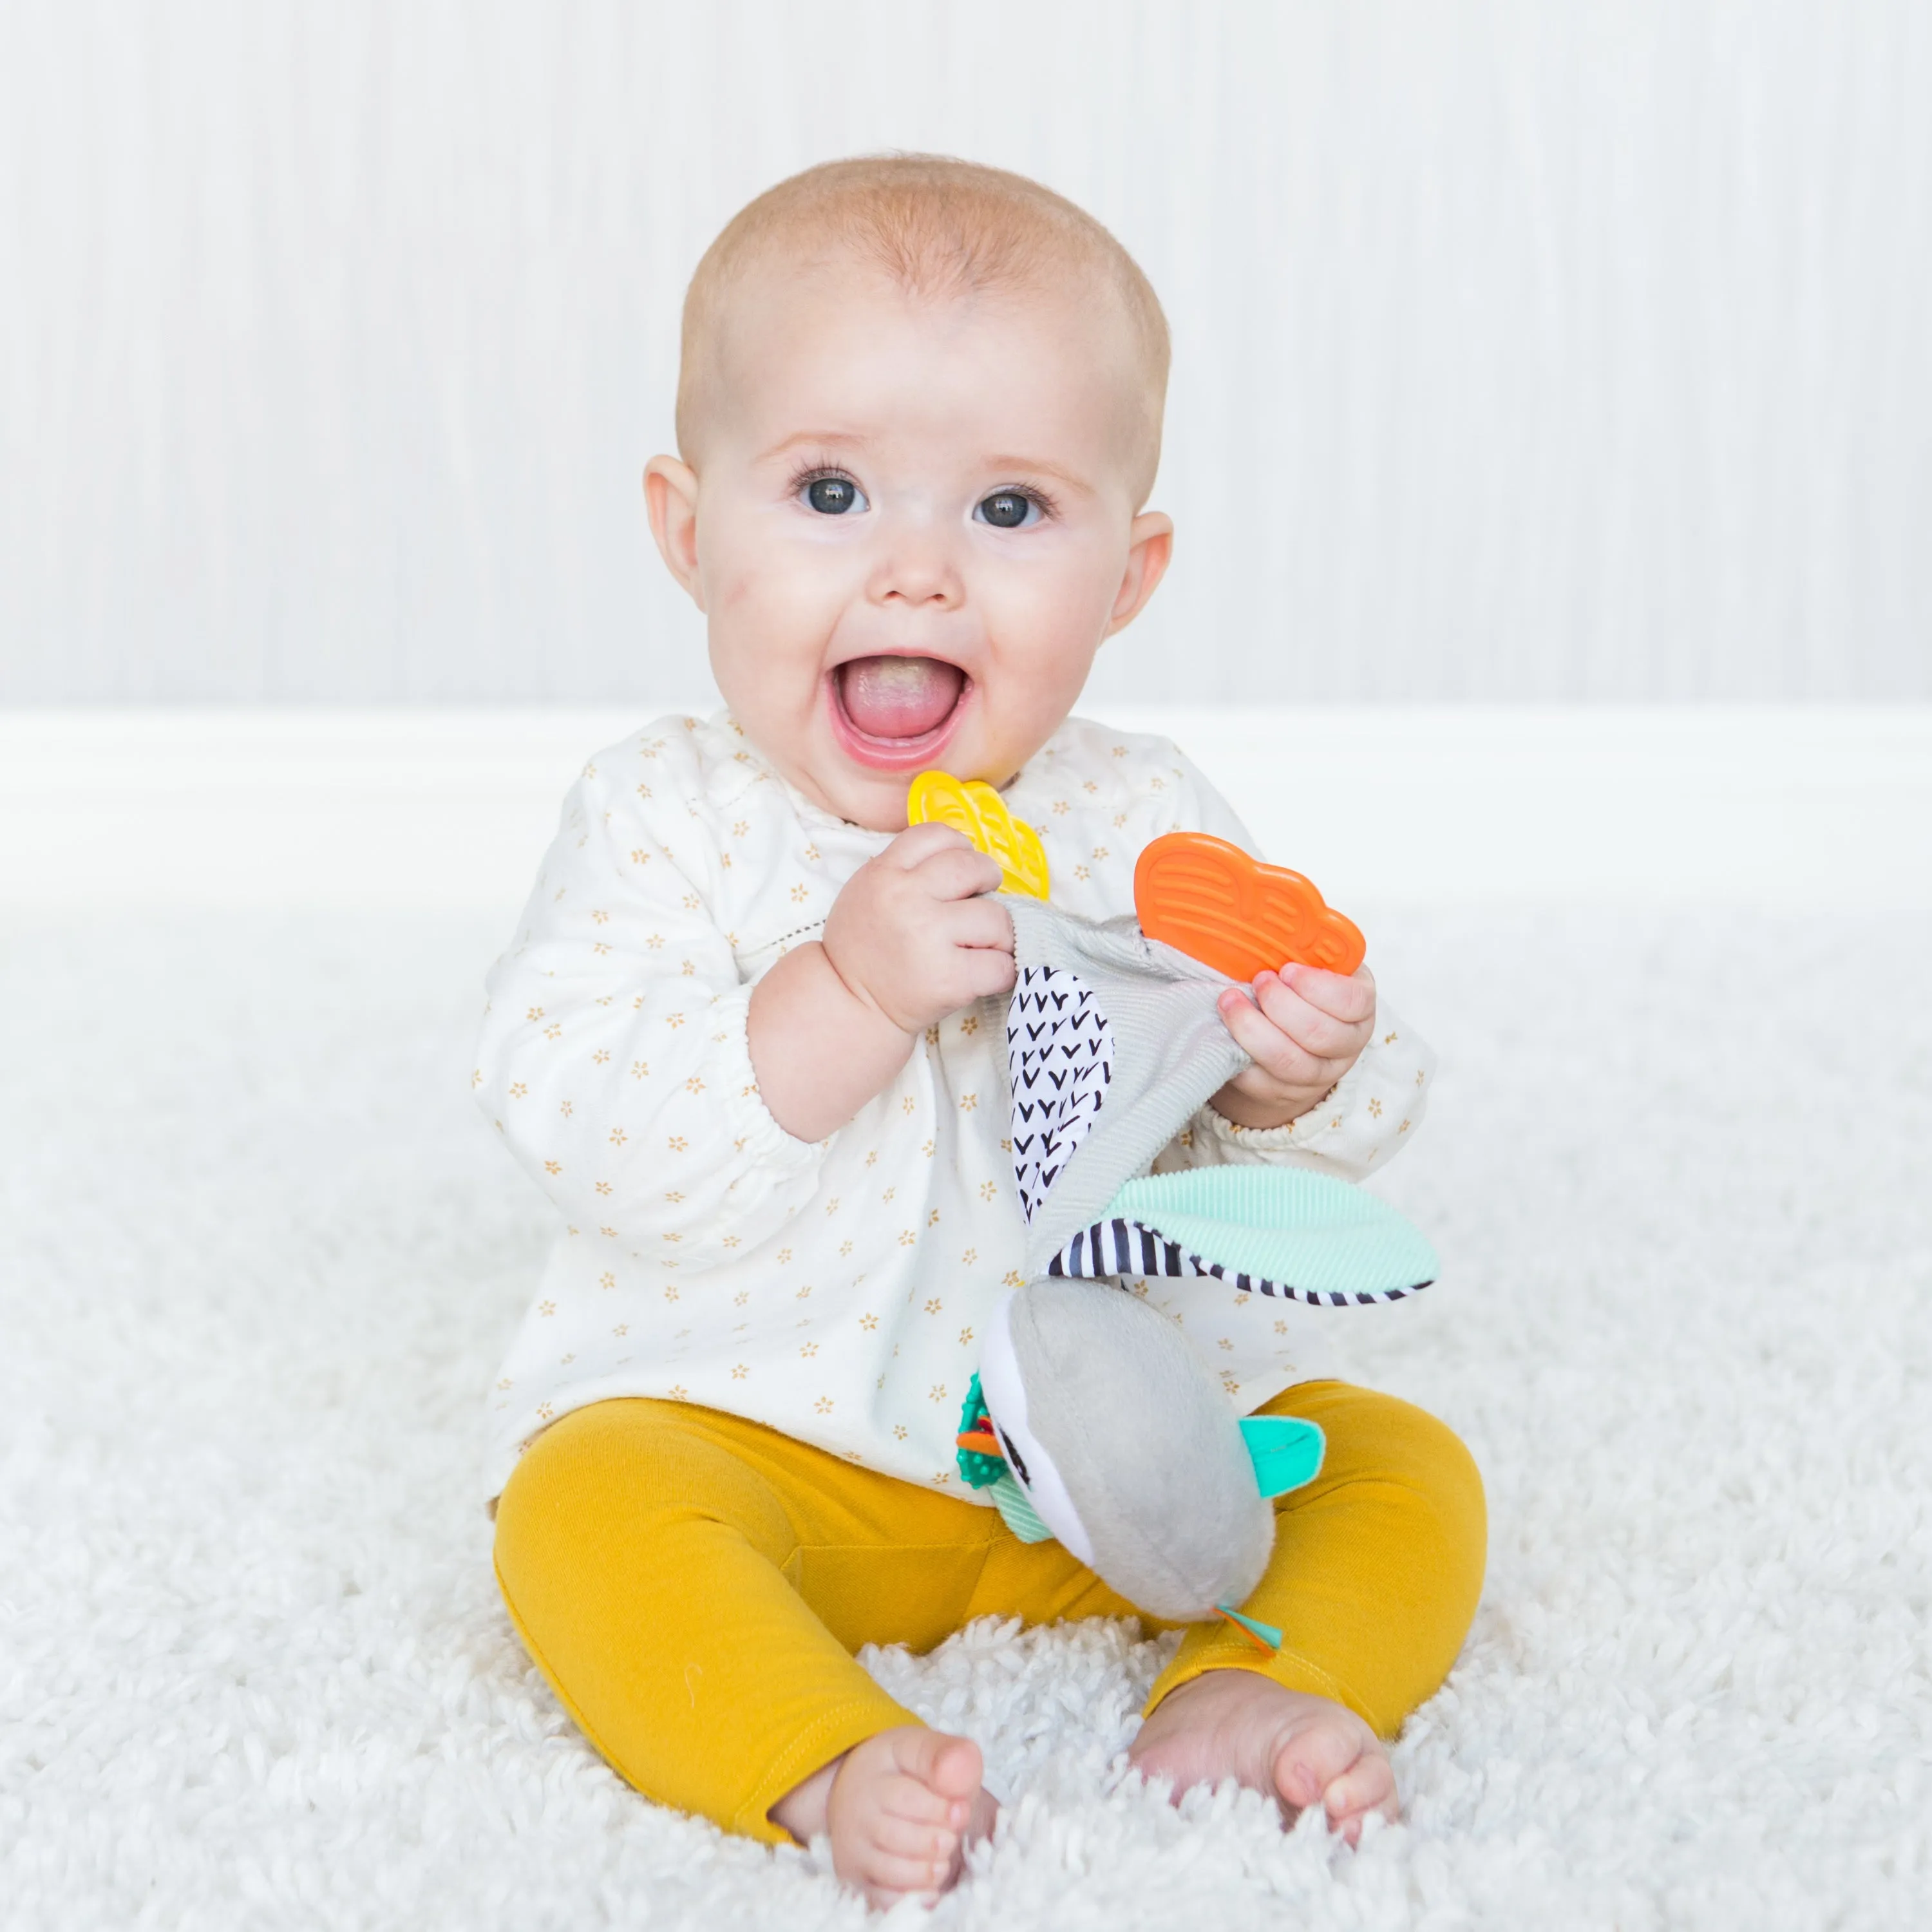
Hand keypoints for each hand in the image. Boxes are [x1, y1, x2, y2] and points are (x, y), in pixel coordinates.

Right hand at [748, 824, 1013, 1140]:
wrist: (849, 1004)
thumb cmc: (864, 947)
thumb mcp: (866, 891)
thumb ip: (904, 868)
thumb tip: (963, 856)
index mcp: (884, 874)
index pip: (938, 835)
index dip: (960, 849)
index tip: (963, 872)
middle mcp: (907, 899)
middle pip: (974, 868)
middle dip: (988, 883)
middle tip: (980, 905)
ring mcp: (930, 939)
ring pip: (997, 918)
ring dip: (1000, 933)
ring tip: (982, 945)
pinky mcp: (950, 979)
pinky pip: (1001, 965)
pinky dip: (1002, 970)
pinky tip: (985, 973)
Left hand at [1208, 963, 1376, 1130]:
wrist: (1292, 1039)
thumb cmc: (1302, 990)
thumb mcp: (1315, 965)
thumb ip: (1304, 949)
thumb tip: (1271, 917)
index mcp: (1360, 1008)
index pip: (1353, 1002)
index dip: (1318, 987)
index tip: (1287, 970)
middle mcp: (1346, 1046)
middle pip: (1319, 1034)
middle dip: (1281, 1005)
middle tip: (1258, 981)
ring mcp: (1317, 1075)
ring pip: (1289, 1062)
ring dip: (1252, 1029)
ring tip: (1230, 1001)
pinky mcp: (1284, 1093)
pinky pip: (1260, 1081)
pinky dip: (1239, 1055)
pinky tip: (1222, 1031)